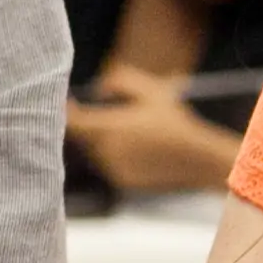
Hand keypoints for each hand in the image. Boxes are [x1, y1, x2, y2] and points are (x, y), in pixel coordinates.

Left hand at [63, 72, 235, 195]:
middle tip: (99, 113)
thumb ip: (121, 81)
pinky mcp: (122, 181)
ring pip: (94, 152)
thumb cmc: (174, 121)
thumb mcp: (151, 91)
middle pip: (82, 138)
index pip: (73, 122)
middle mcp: (106, 151)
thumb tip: (99, 88)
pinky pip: (108, 165)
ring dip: (100, 141)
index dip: (67, 111)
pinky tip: (135, 147)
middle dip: (86, 125)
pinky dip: (112, 155)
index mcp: (109, 128)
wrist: (196, 158)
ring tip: (126, 130)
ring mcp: (113, 169)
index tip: (70, 101)